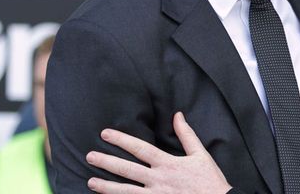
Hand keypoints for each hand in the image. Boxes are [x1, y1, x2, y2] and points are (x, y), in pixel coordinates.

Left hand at [86, 112, 231, 193]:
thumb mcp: (201, 154)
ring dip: (107, 186)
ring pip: (125, 191)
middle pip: (127, 169)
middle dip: (107, 162)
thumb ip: (186, 134)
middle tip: (89, 155)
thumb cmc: (210, 180)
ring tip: (90, 182)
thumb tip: (177, 115)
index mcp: (168, 163)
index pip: (140, 148)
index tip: (105, 134)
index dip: (121, 140)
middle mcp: (159, 179)